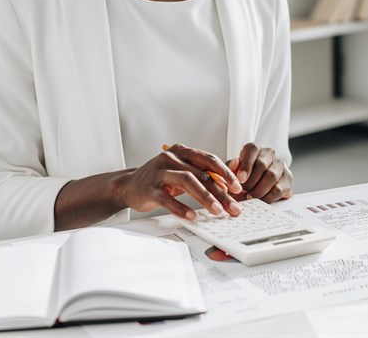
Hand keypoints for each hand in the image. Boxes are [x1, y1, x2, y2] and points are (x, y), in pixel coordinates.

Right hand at [118, 143, 243, 220]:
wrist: (129, 185)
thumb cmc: (160, 179)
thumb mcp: (182, 171)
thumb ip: (202, 174)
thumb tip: (228, 184)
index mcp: (182, 151)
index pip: (209, 159)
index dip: (226, 173)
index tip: (238, 188)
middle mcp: (170, 158)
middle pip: (201, 173)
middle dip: (220, 192)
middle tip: (233, 207)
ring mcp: (159, 172)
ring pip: (187, 181)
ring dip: (205, 197)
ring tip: (217, 211)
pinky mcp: (149, 188)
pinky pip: (167, 198)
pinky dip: (181, 207)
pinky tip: (192, 216)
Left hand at [227, 143, 292, 202]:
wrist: (253, 188)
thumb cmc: (242, 178)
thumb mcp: (232, 171)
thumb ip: (231, 167)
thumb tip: (235, 163)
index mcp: (254, 149)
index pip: (251, 150)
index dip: (245, 165)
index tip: (240, 179)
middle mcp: (269, 154)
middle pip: (262, 164)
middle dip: (251, 181)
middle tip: (243, 191)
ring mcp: (280, 166)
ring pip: (271, 176)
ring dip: (259, 190)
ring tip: (250, 196)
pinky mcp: (287, 179)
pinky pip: (279, 189)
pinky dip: (268, 197)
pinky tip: (260, 200)